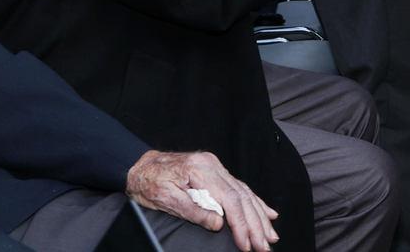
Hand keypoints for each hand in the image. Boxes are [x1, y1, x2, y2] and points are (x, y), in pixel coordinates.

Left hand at [126, 150, 278, 251]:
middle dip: (256, 224)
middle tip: (265, 246)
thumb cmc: (148, 182)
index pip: (230, 199)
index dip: (241, 224)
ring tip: (271, 235)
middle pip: (242, 196)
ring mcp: (215, 167)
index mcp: (201, 170)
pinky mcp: (215, 171)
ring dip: (260, 215)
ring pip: (245, 192)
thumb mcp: (166, 199)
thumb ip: (194, 211)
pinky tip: (268, 212)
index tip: (247, 244)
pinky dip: (255, 201)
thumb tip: (218, 224)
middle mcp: (212, 165)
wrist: (138, 165)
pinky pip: (239, 187)